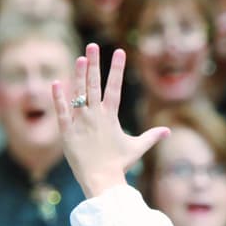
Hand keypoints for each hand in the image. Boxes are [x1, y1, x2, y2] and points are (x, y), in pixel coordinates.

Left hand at [54, 44, 168, 197]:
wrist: (101, 180)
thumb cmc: (119, 165)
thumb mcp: (137, 148)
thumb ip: (152, 136)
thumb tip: (168, 131)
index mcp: (111, 117)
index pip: (115, 87)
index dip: (117, 69)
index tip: (119, 52)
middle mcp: (96, 115)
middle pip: (95, 84)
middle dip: (95, 63)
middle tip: (93, 46)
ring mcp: (81, 123)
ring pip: (78, 94)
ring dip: (78, 75)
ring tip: (80, 58)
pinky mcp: (67, 132)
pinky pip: (62, 112)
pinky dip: (58, 98)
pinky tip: (56, 83)